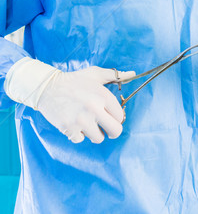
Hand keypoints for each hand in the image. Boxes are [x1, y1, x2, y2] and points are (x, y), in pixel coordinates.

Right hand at [5, 59, 134, 143]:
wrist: (48, 87)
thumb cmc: (74, 80)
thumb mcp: (95, 74)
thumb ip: (115, 75)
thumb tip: (133, 73)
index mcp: (103, 95)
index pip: (120, 116)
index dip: (117, 118)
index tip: (111, 117)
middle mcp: (94, 108)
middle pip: (115, 131)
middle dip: (112, 132)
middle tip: (107, 129)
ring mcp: (81, 120)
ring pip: (98, 138)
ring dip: (94, 133)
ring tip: (86, 122)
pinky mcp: (69, 128)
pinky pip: (80, 139)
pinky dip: (77, 134)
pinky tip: (73, 122)